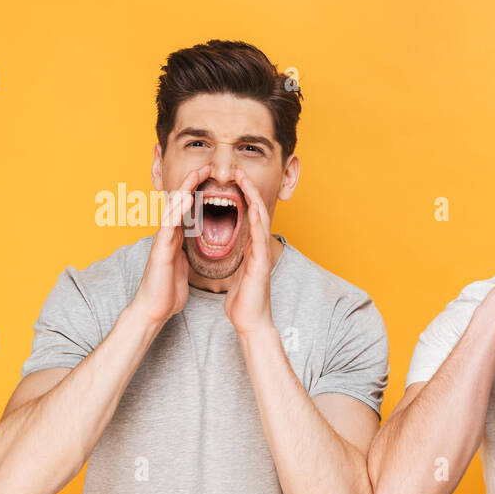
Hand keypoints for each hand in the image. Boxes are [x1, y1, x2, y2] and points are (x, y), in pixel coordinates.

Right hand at [133, 164, 209, 325]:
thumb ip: (186, 252)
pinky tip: (185, 198)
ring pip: (173, 208)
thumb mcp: (183, 266)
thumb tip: (192, 246)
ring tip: (197, 172)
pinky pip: (169, 225)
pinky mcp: (160, 250)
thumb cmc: (168, 289)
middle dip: (192, 184)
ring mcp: (163, 240)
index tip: (212, 180)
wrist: (155, 309)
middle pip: (180, 203)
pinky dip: (177, 210)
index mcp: (177, 238)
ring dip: (185, 189)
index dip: (199, 194)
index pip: (189, 210)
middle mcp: (169, 235)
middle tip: (206, 166)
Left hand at [225, 169, 275, 336]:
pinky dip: (257, 220)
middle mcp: (258, 248)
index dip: (241, 197)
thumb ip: (238, 260)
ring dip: (253, 197)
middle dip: (248, 189)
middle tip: (239, 170)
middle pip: (255, 211)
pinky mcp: (261, 264)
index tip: (232, 181)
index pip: (246, 217)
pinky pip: (259, 237)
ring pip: (260, 219)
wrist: (251, 323)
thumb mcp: (237, 275)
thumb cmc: (244, 303)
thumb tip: (232, 251)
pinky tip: (253, 207)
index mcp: (250, 250)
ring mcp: (261, 255)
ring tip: (245, 179)